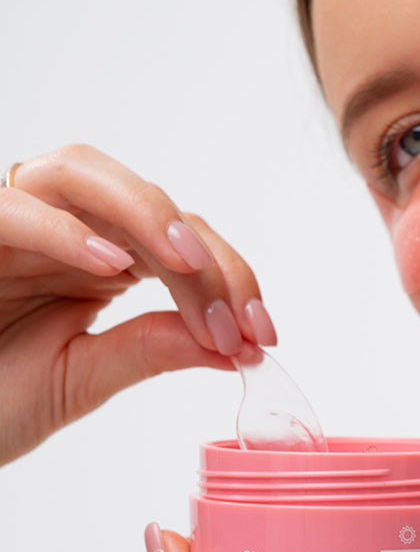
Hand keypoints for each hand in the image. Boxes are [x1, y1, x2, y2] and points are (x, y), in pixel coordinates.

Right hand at [0, 145, 274, 464]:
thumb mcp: (82, 379)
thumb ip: (152, 351)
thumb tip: (238, 348)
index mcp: (99, 259)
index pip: (182, 244)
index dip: (232, 282)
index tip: (263, 338)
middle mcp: (63, 228)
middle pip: (149, 201)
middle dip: (206, 255)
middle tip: (240, 318)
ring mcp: (13, 221)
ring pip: (82, 172)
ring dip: (144, 212)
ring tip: (185, 262)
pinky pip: (13, 208)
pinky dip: (62, 230)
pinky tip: (109, 266)